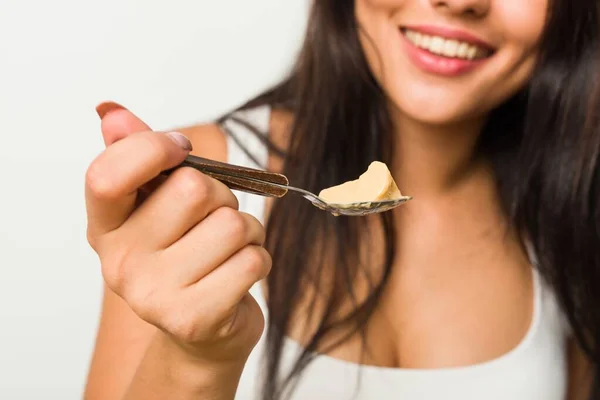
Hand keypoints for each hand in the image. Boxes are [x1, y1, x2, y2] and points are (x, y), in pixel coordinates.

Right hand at [85, 102, 269, 364]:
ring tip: (227, 251)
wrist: (201, 331)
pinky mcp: (194, 318)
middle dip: (222, 197)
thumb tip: (111, 112)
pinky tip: (237, 274)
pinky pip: (252, 259)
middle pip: (194, 189)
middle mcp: (120, 263)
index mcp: (106, 227)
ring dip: (247, 232)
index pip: (108, 173)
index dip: (154, 148)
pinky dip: (258, 259)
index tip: (181, 149)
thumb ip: (139, 158)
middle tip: (212, 221)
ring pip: (232, 225)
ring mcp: (153, 295)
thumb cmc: (186, 257)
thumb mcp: (157, 207)